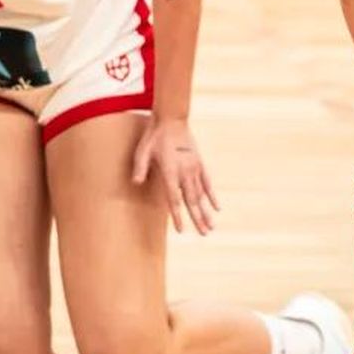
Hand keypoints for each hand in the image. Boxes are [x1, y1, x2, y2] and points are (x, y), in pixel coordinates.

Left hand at [131, 117, 218, 235]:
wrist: (172, 118)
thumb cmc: (154, 136)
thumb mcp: (143, 150)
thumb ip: (140, 167)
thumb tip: (136, 182)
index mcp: (171, 171)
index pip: (174, 198)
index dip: (177, 215)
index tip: (181, 230)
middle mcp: (185, 172)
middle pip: (192, 200)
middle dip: (198, 219)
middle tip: (204, 234)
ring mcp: (195, 168)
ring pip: (201, 195)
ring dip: (206, 212)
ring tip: (211, 227)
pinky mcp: (200, 163)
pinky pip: (208, 182)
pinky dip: (212, 196)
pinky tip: (217, 208)